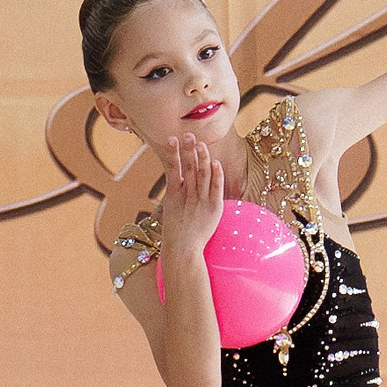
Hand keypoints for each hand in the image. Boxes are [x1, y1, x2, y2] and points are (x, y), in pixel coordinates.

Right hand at [160, 132, 223, 257]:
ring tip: (201, 143)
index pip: (172, 168)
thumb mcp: (171, 210)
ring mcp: (200, 200)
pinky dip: (216, 174)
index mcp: (173, 194)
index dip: (172, 152)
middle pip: (188, 167)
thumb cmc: (176, 234)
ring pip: (201, 174)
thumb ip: (175, 193)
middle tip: (189, 135)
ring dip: (202, 157)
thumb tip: (178, 180)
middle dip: (188, 150)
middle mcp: (186, 195)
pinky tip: (215, 162)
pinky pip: (216, 188)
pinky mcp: (213, 208)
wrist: (182, 251)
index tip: (172, 138)